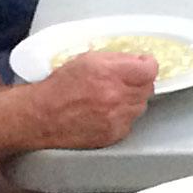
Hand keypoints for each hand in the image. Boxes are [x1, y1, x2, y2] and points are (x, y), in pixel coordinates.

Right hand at [25, 51, 155, 148]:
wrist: (42, 116)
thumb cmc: (59, 87)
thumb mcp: (87, 59)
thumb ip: (116, 58)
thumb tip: (136, 60)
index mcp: (111, 73)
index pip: (149, 69)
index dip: (148, 64)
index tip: (143, 64)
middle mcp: (117, 96)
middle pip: (148, 88)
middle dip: (139, 81)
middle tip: (125, 80)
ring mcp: (117, 118)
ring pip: (141, 106)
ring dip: (132, 99)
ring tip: (112, 97)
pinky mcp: (113, 134)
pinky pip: (130, 122)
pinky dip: (123, 116)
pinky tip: (106, 111)